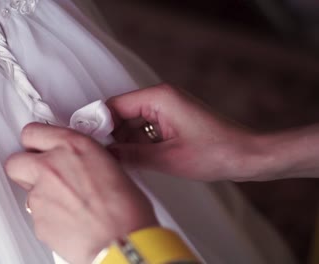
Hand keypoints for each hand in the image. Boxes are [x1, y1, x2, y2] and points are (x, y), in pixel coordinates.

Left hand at [5, 123, 157, 263]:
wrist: (123, 241)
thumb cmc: (126, 209)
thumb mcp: (110, 165)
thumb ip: (82, 159)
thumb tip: (76, 163)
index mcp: (72, 146)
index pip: (32, 132)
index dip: (34, 143)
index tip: (37, 148)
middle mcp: (51, 166)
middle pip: (15, 161)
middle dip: (25, 168)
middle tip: (41, 175)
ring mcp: (40, 193)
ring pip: (26, 191)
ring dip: (40, 195)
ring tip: (66, 204)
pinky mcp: (37, 219)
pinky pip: (35, 215)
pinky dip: (47, 217)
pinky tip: (68, 220)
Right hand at [106, 84, 267, 181]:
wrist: (246, 156)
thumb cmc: (217, 152)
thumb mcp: (167, 158)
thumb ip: (131, 155)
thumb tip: (104, 155)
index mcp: (159, 98)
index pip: (114, 105)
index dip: (98, 123)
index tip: (87, 141)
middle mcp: (160, 98)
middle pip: (121, 114)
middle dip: (110, 135)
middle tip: (101, 157)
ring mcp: (166, 109)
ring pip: (131, 124)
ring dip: (124, 142)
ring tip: (117, 163)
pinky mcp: (171, 121)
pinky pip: (144, 130)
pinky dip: (137, 144)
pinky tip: (133, 161)